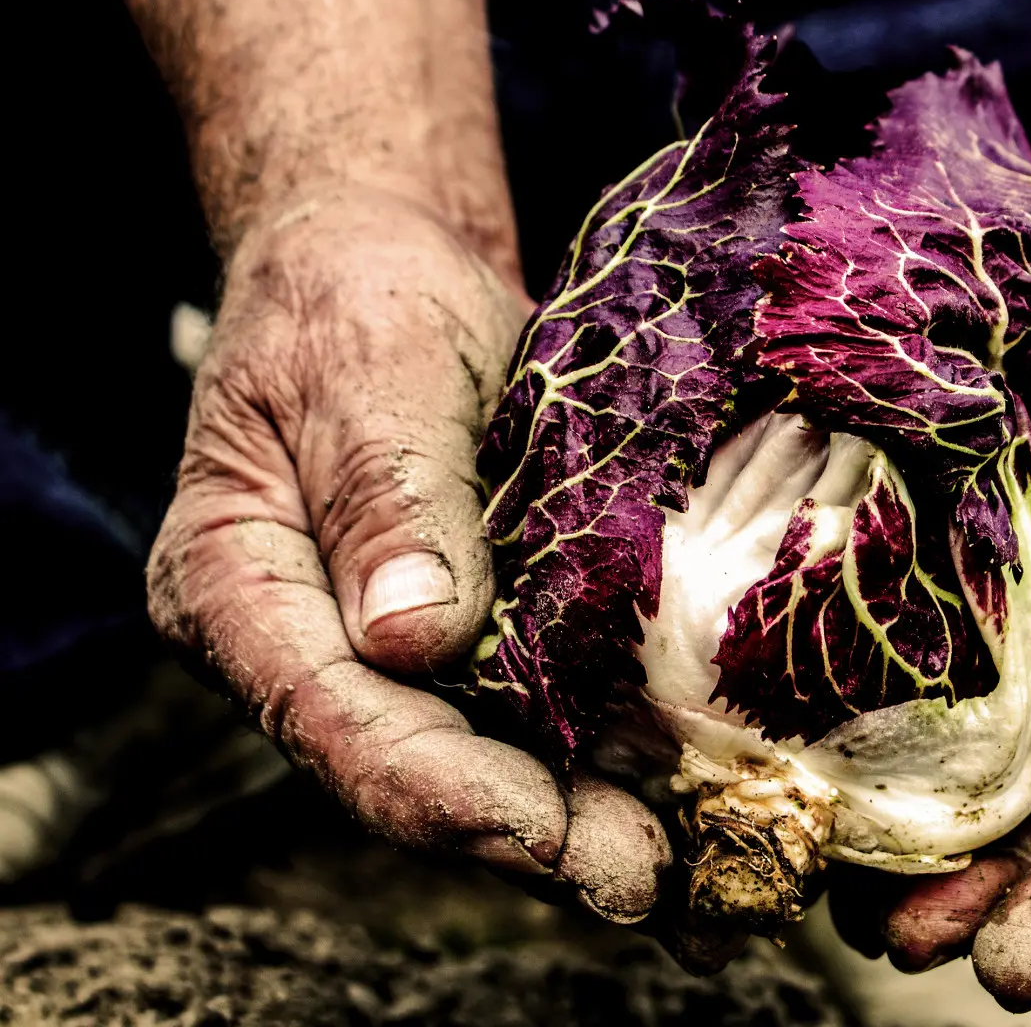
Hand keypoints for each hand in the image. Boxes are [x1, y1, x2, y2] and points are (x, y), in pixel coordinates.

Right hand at [147, 186, 671, 921]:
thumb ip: (386, 498)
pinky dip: (598, 756)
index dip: (438, 787)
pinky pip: (525, 713)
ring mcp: (385, 650)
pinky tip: (678, 786)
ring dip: (578, 817)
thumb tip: (410, 641)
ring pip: (476, 758)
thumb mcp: (369, 370)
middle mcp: (305, 644)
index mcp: (235, 586)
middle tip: (640, 875)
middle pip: (407, 766)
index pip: (329, 716)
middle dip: (527, 834)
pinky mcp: (463, 635)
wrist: (390, 269)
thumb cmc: (357, 300)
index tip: (541, 830)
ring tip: (681, 859)